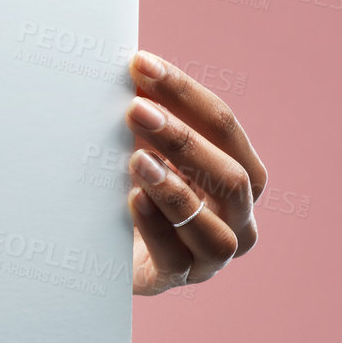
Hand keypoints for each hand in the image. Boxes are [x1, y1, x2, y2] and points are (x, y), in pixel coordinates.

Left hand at [124, 50, 266, 295]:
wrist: (103, 248)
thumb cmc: (131, 183)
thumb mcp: (142, 143)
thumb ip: (146, 112)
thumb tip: (132, 63)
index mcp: (238, 174)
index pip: (224, 127)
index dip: (184, 93)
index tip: (142, 64)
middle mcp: (237, 217)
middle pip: (230, 177)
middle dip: (184, 139)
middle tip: (135, 110)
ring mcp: (212, 256)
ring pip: (216, 229)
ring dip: (176, 190)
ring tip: (137, 159)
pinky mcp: (176, 280)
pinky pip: (176, 260)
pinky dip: (156, 227)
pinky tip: (132, 201)